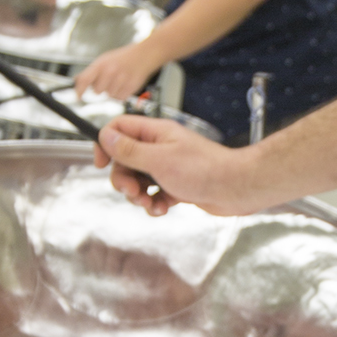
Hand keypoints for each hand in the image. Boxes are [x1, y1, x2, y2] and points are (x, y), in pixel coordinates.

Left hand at [73, 40, 160, 103]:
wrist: (144, 55)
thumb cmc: (123, 58)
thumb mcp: (104, 60)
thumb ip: (91, 71)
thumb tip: (77, 81)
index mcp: (101, 64)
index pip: (84, 80)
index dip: (79, 90)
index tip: (78, 96)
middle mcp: (109, 72)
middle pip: (97, 91)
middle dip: (100, 88)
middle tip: (108, 80)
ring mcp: (120, 80)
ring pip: (109, 96)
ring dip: (112, 91)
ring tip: (118, 80)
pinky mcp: (130, 88)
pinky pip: (119, 98)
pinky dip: (121, 94)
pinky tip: (124, 84)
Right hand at [96, 113, 264, 218]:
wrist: (235, 188)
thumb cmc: (204, 170)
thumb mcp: (158, 160)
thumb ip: (130, 150)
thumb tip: (106, 136)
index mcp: (156, 133)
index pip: (120, 128)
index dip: (106, 144)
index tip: (101, 163)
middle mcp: (161, 147)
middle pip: (125, 159)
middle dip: (123, 179)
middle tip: (132, 192)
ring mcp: (168, 166)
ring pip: (138, 180)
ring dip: (138, 195)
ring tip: (149, 202)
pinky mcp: (176, 184)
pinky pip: (154, 194)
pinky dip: (154, 203)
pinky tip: (162, 209)